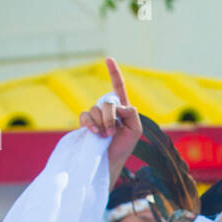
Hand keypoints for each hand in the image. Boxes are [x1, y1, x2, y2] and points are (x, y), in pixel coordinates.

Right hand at [77, 57, 142, 180]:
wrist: (110, 162)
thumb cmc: (124, 147)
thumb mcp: (136, 129)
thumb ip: (131, 113)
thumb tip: (117, 105)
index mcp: (122, 109)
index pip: (118, 87)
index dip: (114, 73)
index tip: (108, 59)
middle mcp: (108, 110)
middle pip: (108, 102)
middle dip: (110, 117)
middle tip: (112, 132)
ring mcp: (96, 116)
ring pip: (96, 109)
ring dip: (101, 123)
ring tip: (104, 136)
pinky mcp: (86, 124)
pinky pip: (85, 116)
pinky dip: (90, 123)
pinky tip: (95, 133)